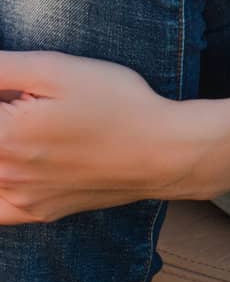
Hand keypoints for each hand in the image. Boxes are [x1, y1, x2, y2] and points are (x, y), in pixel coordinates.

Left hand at [0, 49, 216, 223]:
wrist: (161, 151)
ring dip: (7, 143)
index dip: (3, 94)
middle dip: (7, 113)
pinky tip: (18, 163)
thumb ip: (2, 69)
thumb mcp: (56, 69)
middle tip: (32, 103)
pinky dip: (1, 185)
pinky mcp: (37, 212)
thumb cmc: (114, 102)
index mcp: (3, 136)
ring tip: (40, 125)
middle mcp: (4, 174)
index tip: (19, 89)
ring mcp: (20, 199)